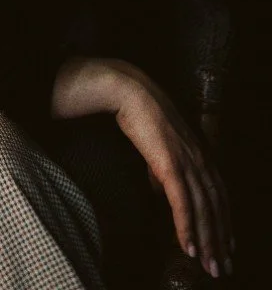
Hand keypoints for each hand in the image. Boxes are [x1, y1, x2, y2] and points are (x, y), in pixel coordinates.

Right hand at [113, 64, 233, 278]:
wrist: (131, 93)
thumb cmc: (142, 115)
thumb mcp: (160, 144)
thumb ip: (164, 168)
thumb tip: (160, 189)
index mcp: (201, 153)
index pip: (220, 195)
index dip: (225, 222)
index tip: (228, 245)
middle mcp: (201, 160)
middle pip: (216, 208)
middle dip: (221, 240)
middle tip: (223, 268)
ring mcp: (188, 163)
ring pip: (203, 211)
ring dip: (207, 242)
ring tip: (210, 266)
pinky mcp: (170, 165)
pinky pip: (182, 204)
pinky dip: (186, 227)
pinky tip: (187, 247)